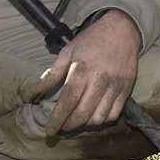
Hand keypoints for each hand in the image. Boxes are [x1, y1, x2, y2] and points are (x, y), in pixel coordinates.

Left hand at [28, 10, 140, 131]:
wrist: (121, 29)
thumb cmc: (91, 40)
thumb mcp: (67, 52)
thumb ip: (52, 74)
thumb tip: (33, 92)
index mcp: (82, 70)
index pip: (67, 101)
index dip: (56, 119)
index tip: (49, 130)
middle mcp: (99, 80)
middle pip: (82, 113)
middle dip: (68, 125)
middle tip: (61, 127)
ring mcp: (115, 86)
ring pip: (99, 118)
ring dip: (85, 125)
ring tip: (76, 121)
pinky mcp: (126, 89)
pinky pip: (114, 114)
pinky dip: (102, 120)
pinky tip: (93, 116)